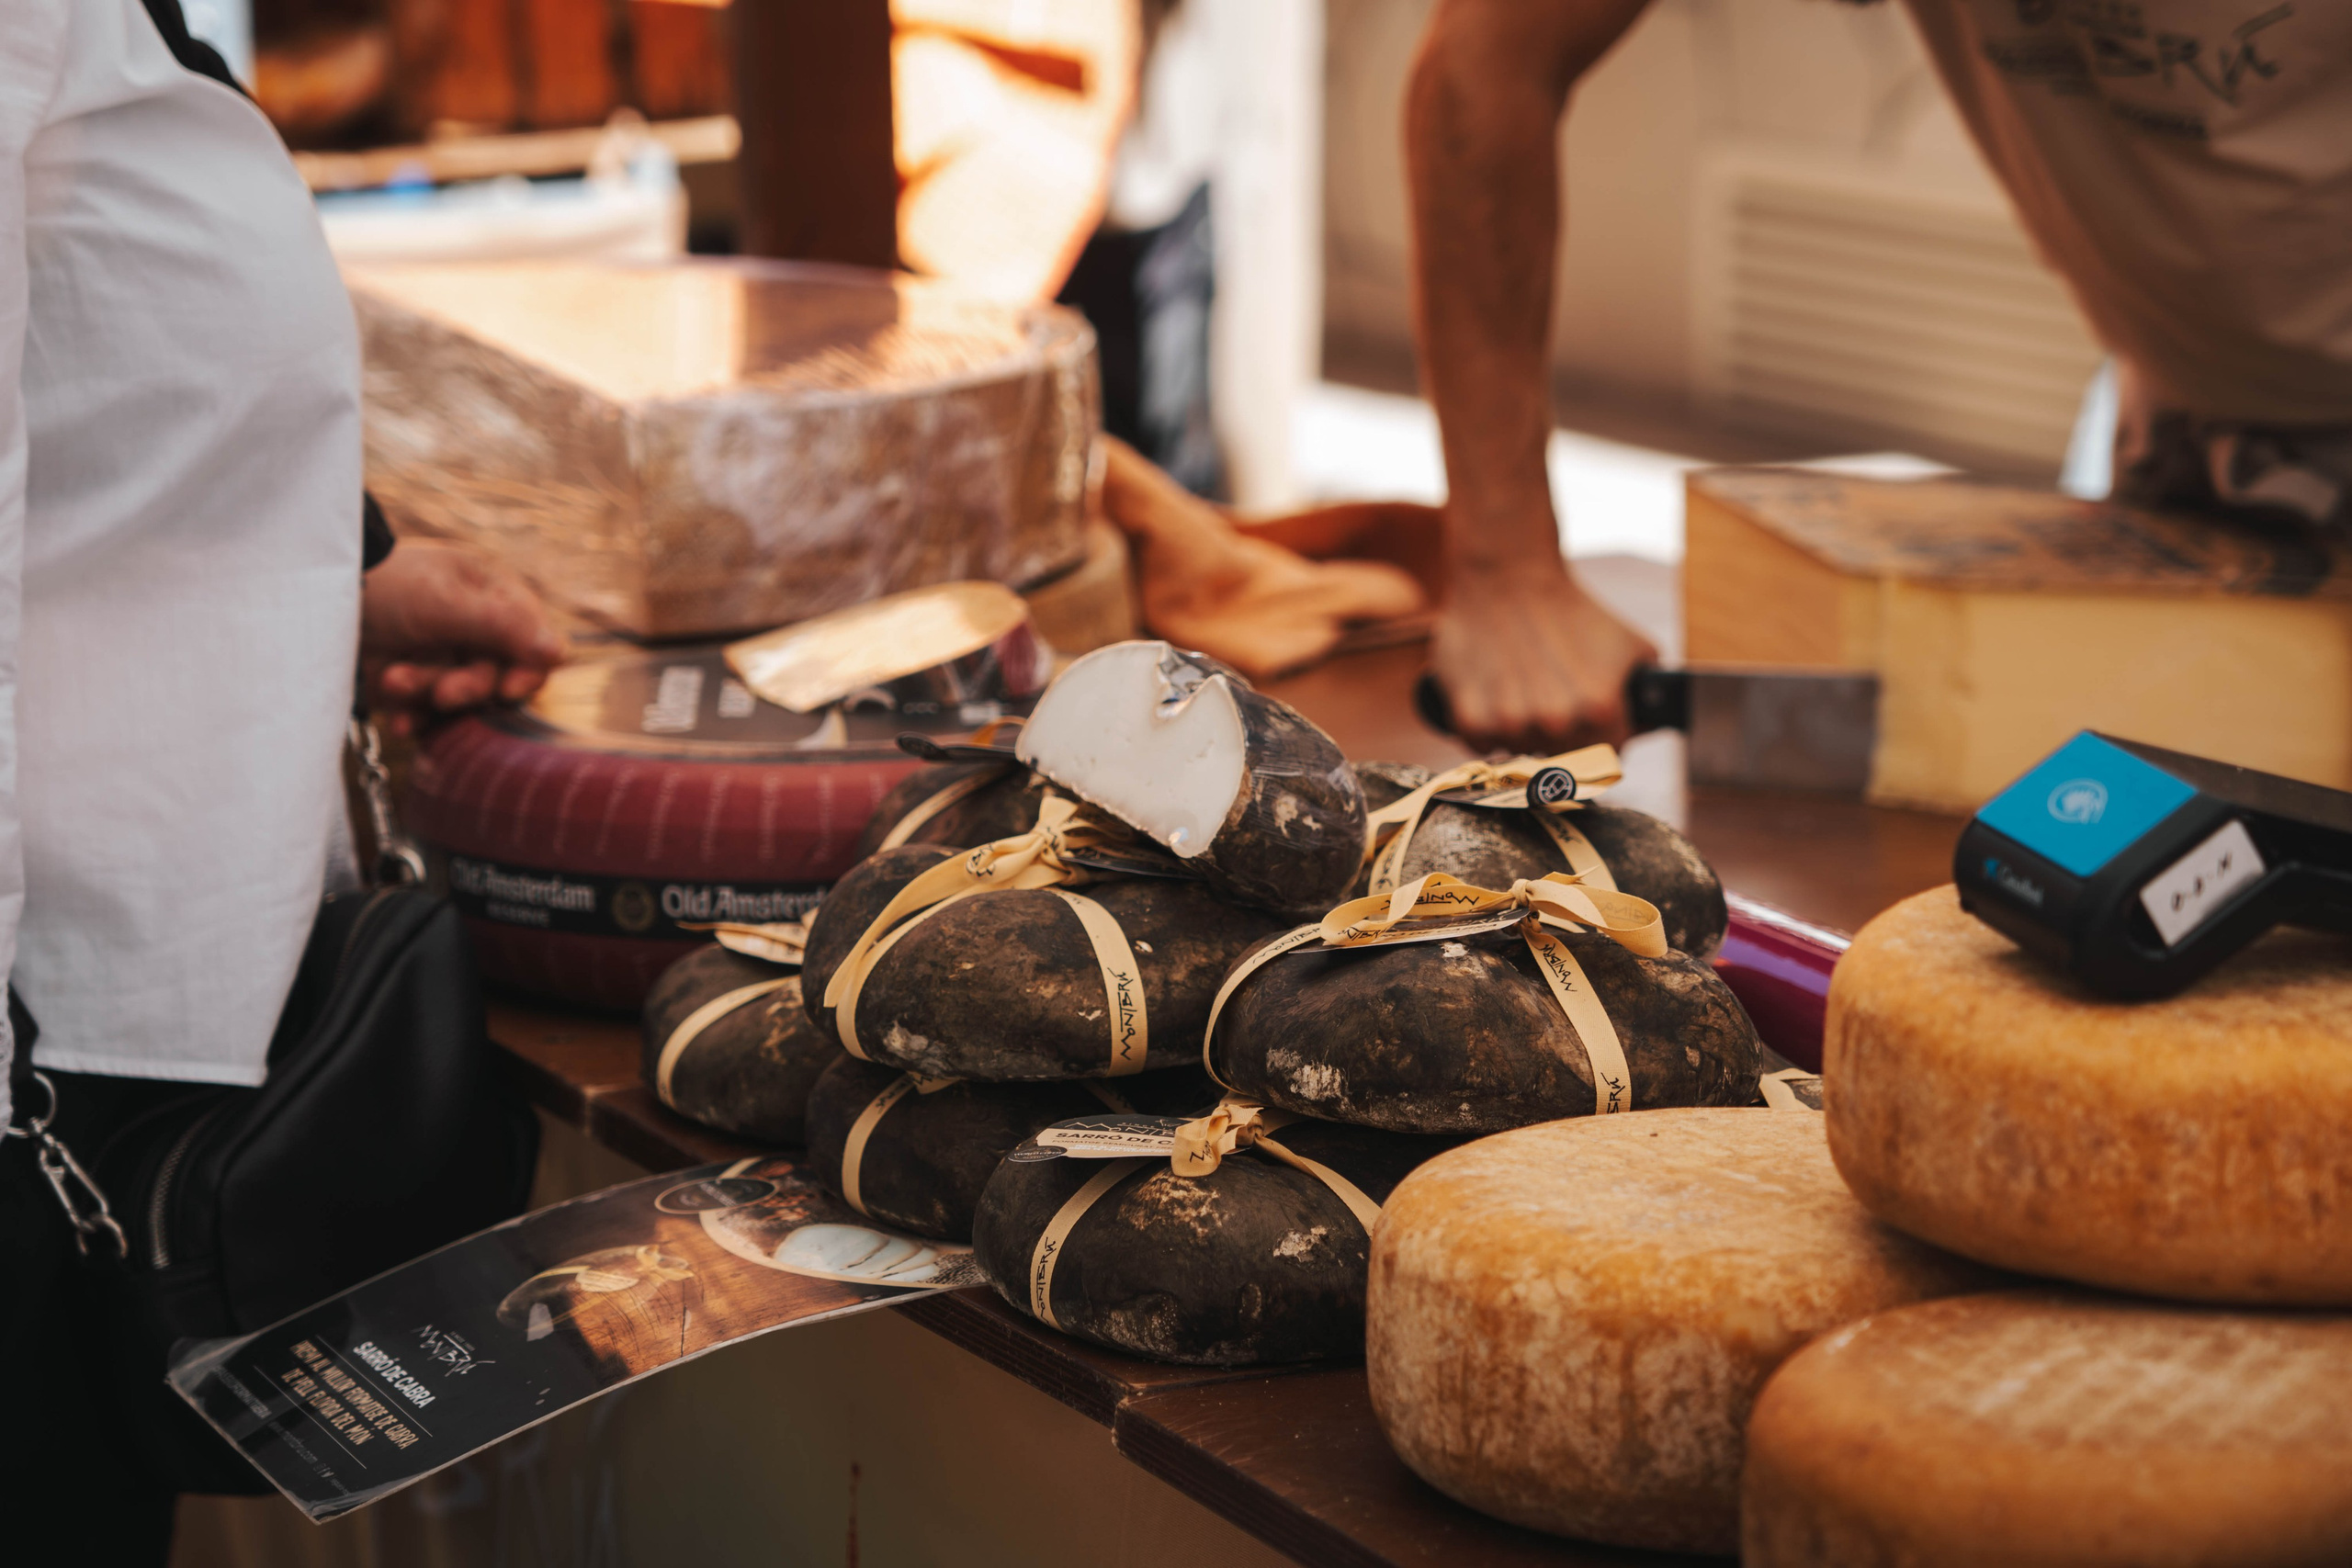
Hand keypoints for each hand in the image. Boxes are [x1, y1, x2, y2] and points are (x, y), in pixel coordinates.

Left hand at [361, 538, 567, 736]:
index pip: (533, 644)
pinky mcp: (413, 686)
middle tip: (440, 692)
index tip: (507, 687)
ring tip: (393, 682)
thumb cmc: (386, 585)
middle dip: (466, 686)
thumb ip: (502, 627)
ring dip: (431, 697)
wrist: (313, 600)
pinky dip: (417, 720)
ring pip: (462, 698)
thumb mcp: (445, 601)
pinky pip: (430, 715)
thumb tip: (559, 654)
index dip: (526, 670)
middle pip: (497, 677)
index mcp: (492, 598)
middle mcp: (474, 631)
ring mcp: (443, 659)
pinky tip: (399, 720)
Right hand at [1430, 561, 1656, 754]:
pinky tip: (1495, 695)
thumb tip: (1650, 724)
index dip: (1596, 743)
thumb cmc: (1573, 611)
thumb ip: (1648, 693)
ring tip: (1522, 691)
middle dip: (1559, 739)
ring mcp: (1509, 722)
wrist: (1510, 578)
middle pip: (1559, 761)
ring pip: (1519, 753)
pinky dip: (1487, 728)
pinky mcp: (1470, 717)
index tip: (1586, 727)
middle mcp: (1555, 723)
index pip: (1603, 760)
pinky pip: (1482, 745)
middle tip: (1550, 700)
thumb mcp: (1633, 647)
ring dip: (1521, 733)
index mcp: (1599, 711)